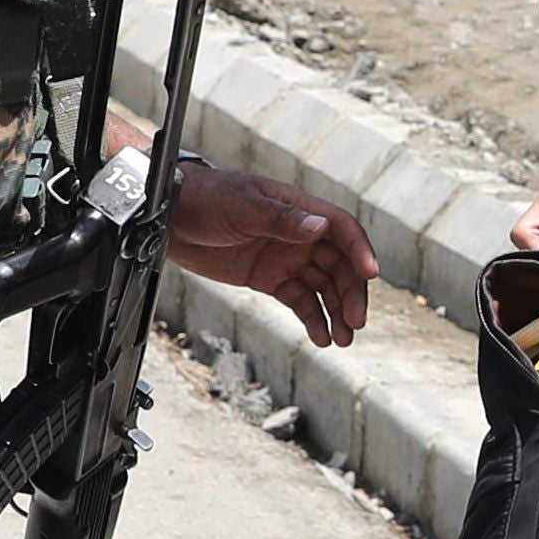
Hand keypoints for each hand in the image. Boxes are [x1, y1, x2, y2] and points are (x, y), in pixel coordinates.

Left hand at [164, 160, 373, 343]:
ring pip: (323, 287)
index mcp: (298, 209)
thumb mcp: (242, 207)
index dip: (359, 250)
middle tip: (355, 322)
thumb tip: (319, 226)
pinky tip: (321, 336)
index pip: (341, 229)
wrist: (169, 217)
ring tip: (342, 339)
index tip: (369, 274)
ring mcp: (286, 257)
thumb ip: (281, 219)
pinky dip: (312, 318)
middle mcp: (299, 234)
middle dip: (350, 293)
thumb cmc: (206, 200)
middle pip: (339, 265)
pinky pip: (300, 300)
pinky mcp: (269, 278)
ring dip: (336, 312)